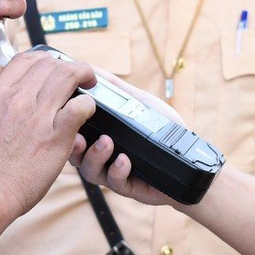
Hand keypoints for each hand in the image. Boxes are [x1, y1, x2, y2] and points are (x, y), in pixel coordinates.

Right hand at [0, 49, 96, 221]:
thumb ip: (2, 106)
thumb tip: (18, 97)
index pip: (26, 59)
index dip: (45, 59)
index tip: (54, 68)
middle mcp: (17, 99)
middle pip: (50, 63)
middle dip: (68, 66)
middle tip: (79, 77)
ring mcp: (37, 116)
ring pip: (68, 76)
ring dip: (85, 76)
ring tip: (90, 85)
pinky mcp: (56, 136)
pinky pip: (81, 105)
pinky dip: (89, 104)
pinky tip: (88, 112)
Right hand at [69, 70, 182, 206]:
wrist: (191, 158)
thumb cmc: (164, 130)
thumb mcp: (140, 104)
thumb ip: (117, 88)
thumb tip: (92, 68)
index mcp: (99, 136)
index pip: (73, 133)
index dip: (64, 127)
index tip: (63, 114)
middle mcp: (102, 157)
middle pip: (75, 155)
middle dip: (73, 146)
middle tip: (78, 137)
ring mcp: (113, 173)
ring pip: (91, 171)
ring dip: (95, 156)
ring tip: (107, 143)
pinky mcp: (129, 187)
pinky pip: (116, 182)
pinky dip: (117, 170)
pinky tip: (124, 160)